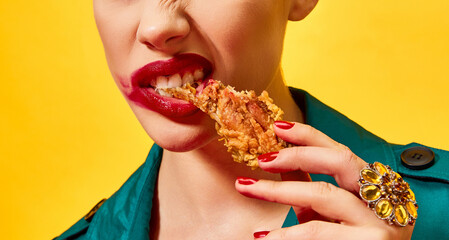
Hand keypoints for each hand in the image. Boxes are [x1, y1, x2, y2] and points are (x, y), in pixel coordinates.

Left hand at [235, 121, 413, 239]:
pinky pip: (316, 231)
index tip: (278, 127)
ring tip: (248, 188)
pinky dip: (286, 233)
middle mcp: (383, 199)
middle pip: (340, 161)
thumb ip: (307, 189)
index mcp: (375, 185)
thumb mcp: (327, 214)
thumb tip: (278, 162)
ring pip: (323, 195)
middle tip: (262, 159)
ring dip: (278, 190)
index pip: (341, 151)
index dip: (309, 135)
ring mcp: (379, 223)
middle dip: (296, 155)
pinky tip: (264, 236)